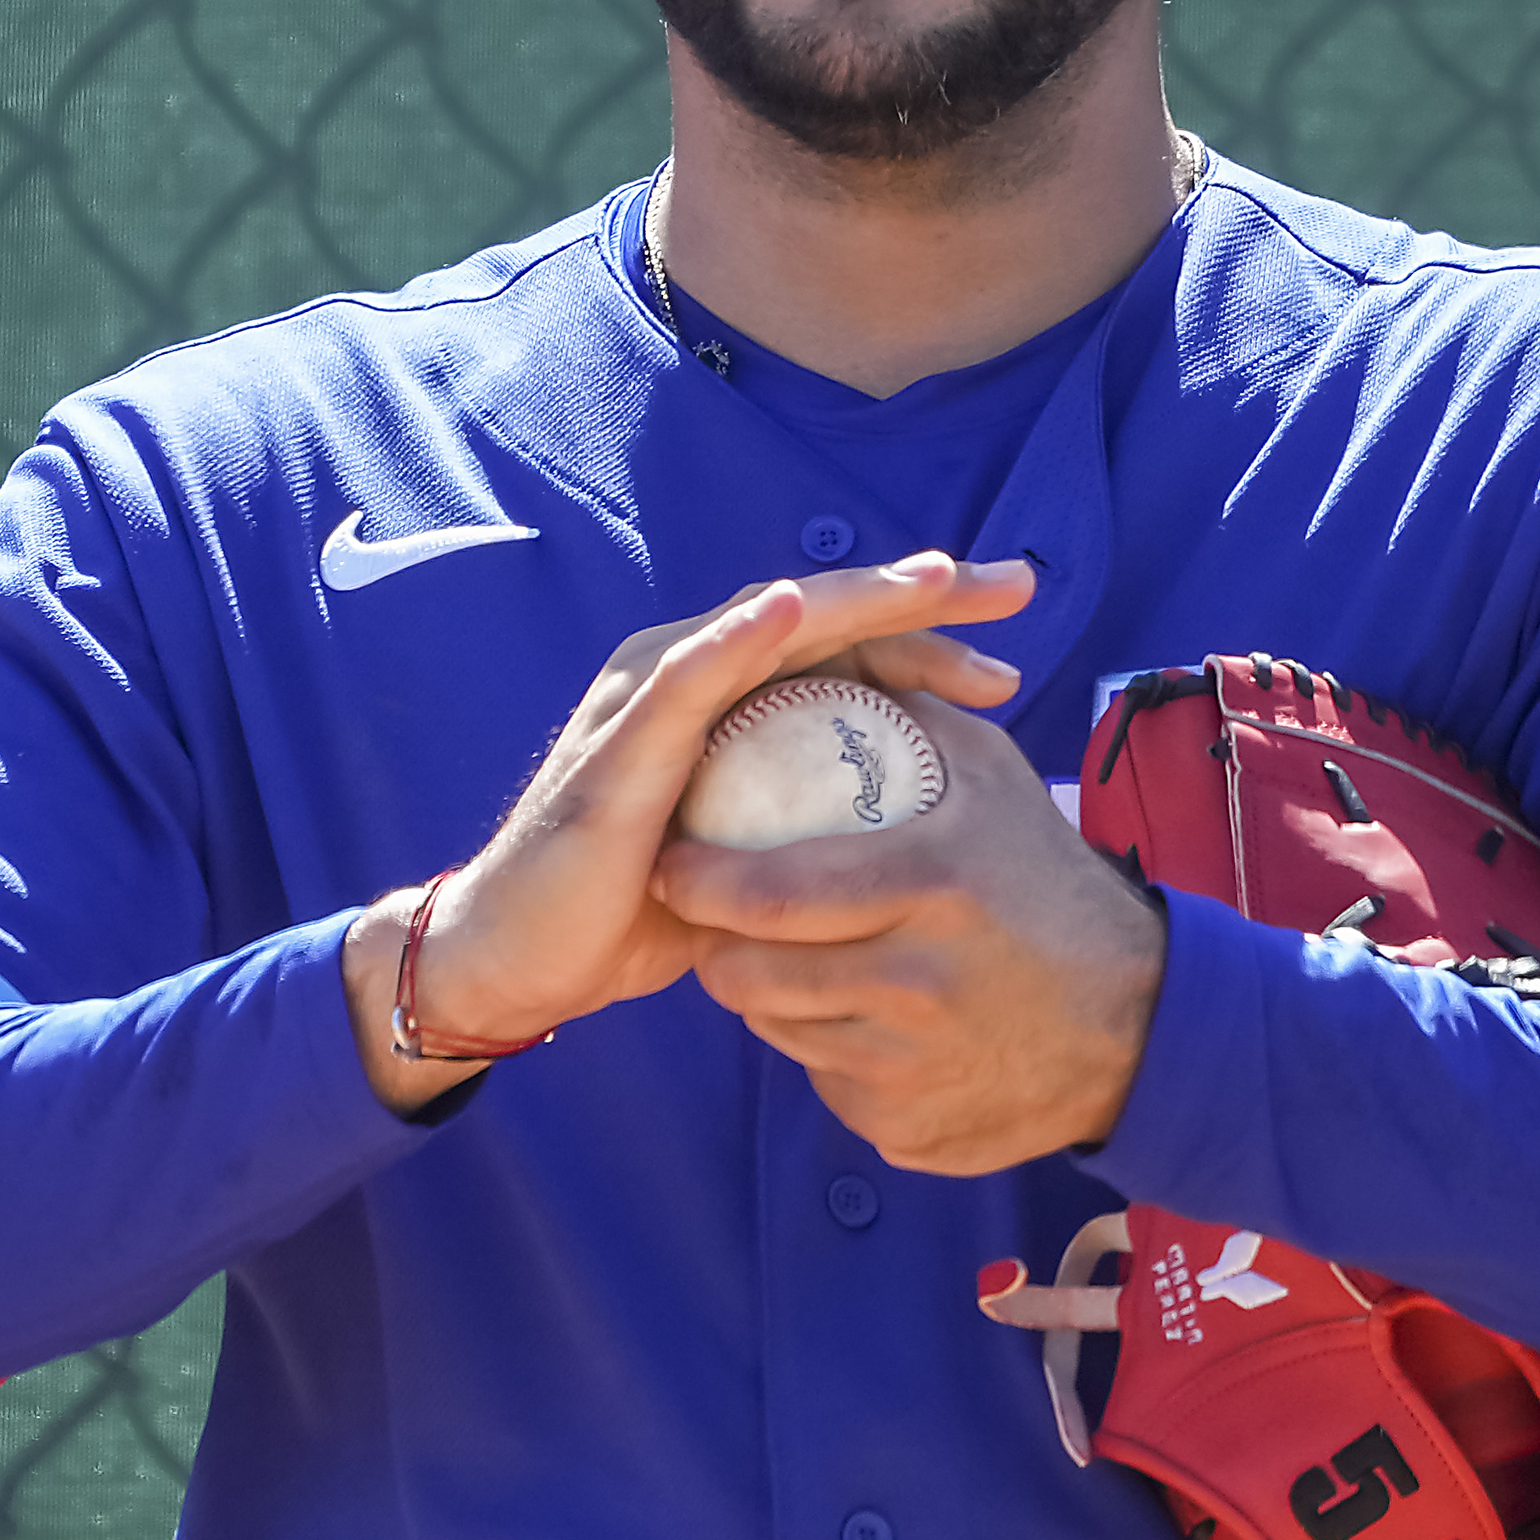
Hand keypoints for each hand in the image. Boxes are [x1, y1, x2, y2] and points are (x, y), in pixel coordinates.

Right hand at [344, 553, 1034, 1113]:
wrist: (521, 961)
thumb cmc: (633, 912)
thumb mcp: (750, 865)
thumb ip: (807, 832)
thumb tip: (903, 852)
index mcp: (728, 699)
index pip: (844, 648)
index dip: (929, 643)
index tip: (1011, 668)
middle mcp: (692, 672)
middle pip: (825, 613)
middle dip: (926, 595)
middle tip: (1019, 585)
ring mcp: (651, 695)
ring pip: (772, 623)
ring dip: (856, 596)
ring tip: (935, 578)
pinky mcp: (618, 739)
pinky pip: (685, 675)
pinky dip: (738, 636)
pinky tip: (792, 608)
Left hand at [657, 697, 1166, 1173]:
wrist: (1136, 1023)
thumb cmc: (1047, 881)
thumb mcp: (993, 778)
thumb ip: (906, 711)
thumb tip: (824, 647)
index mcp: (928, 882)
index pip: (765, 894)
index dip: (697, 881)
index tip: (674, 862)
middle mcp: (915, 981)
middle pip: (748, 976)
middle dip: (712, 944)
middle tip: (711, 917)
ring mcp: (909, 1066)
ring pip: (775, 1032)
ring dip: (767, 996)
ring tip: (790, 957)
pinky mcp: (905, 1128)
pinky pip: (822, 1083)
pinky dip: (825, 1049)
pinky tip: (858, 1017)